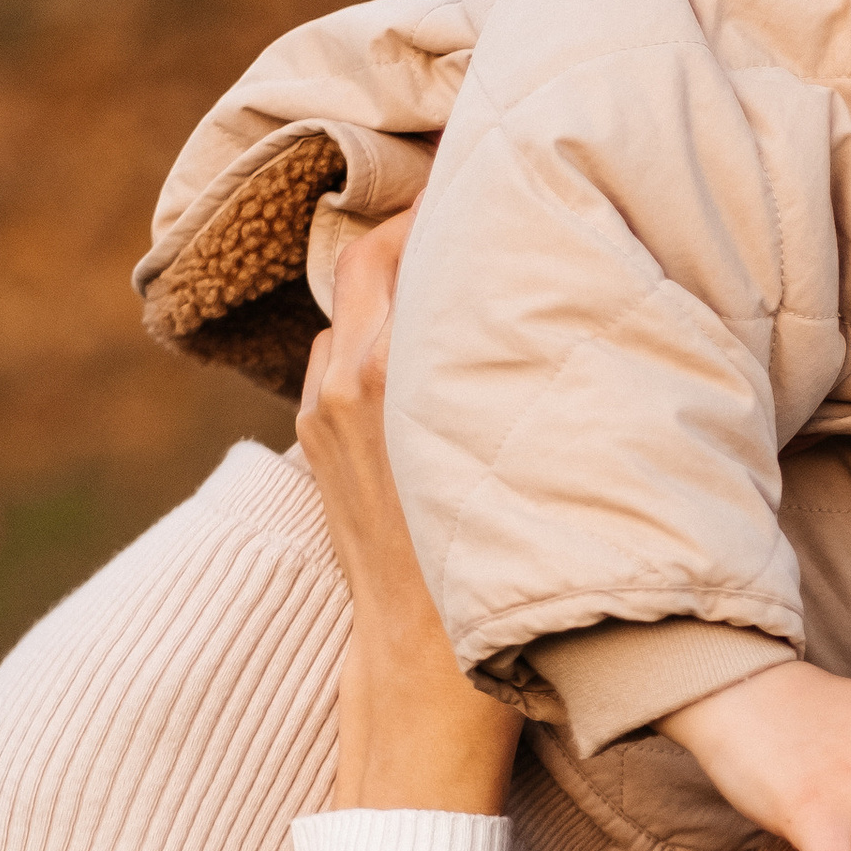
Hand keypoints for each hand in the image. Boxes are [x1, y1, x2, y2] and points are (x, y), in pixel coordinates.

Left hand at [297, 212, 521, 816]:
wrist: (421, 683)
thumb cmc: (488, 584)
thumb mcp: (509, 452)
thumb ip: (501, 359)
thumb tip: (529, 285)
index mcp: (383, 373)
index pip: (395, 236)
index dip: (440, 193)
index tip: (492, 167)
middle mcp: (342, 380)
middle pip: (366, 254)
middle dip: (418, 223)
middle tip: (483, 200)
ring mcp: (324, 413)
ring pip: (357, 306)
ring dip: (404, 281)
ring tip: (471, 271)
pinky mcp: (322, 445)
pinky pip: (350, 353)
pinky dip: (388, 330)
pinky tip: (443, 343)